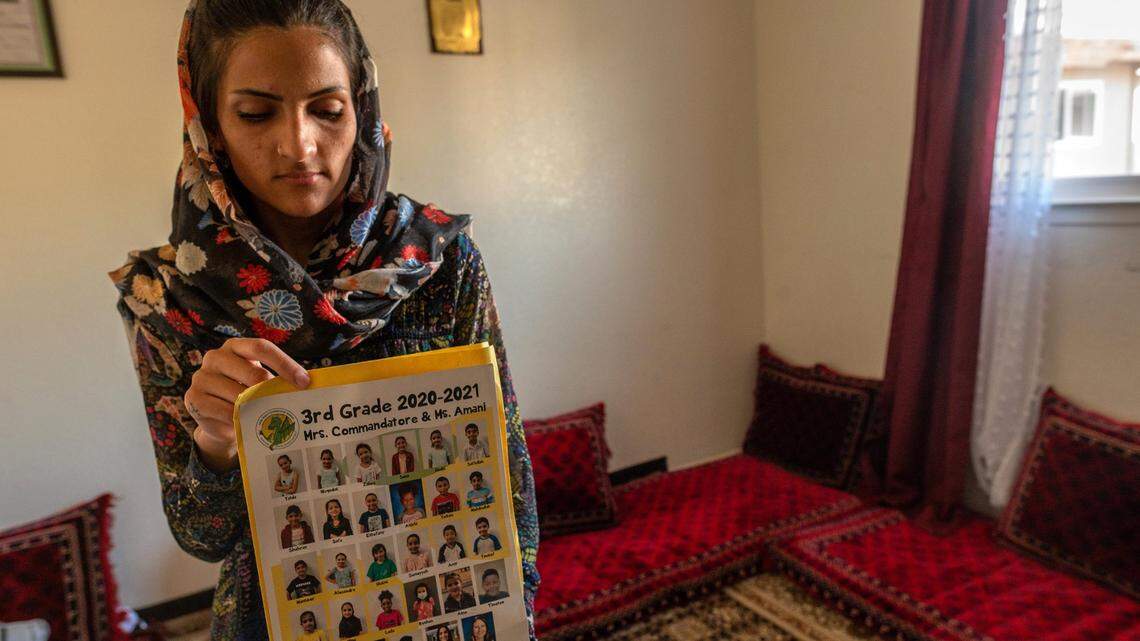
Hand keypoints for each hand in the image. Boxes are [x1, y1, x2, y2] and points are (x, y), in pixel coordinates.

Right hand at [184, 338, 310, 471]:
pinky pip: (224, 411)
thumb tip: (306, 384)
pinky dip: (239, 419)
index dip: (284, 364)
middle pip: (252, 372)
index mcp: (235, 347)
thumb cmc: (245, 394)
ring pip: (239, 395)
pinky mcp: (193, 398)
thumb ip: (276, 379)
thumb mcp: (259, 382)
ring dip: (256, 408)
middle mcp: (215, 357)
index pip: (261, 348)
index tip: (304, 381)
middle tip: (285, 404)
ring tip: (266, 416)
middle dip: (272, 391)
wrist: (219, 420)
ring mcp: (201, 377)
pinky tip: (245, 422)